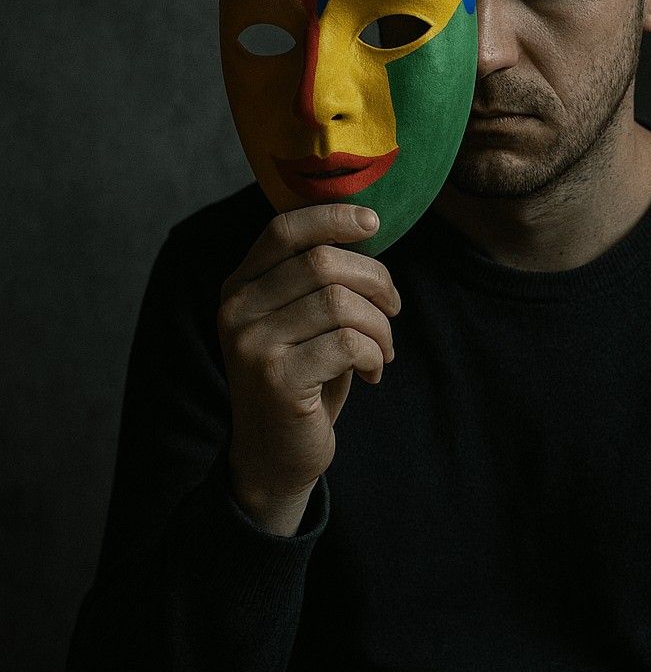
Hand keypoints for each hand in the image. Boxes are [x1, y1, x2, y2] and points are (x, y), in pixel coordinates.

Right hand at [216, 204, 400, 534]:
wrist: (275, 455)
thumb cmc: (304, 375)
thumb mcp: (302, 319)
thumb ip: (317, 277)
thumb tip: (367, 224)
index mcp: (240, 285)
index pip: (284, 229)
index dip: (333, 216)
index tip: (373, 221)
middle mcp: (236, 310)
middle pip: (323, 262)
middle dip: (375, 281)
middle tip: (393, 308)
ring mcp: (251, 345)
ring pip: (341, 302)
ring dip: (380, 325)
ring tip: (384, 348)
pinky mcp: (276, 380)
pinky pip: (349, 343)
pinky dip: (375, 353)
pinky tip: (373, 372)